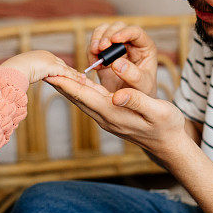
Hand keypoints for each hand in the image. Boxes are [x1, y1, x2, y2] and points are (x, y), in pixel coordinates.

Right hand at [0, 50, 80, 83]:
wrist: (14, 68)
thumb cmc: (15, 70)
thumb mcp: (25, 69)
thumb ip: (30, 72)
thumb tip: (28, 76)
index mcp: (40, 55)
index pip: (55, 63)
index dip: (63, 69)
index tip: (69, 73)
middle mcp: (47, 55)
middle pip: (62, 65)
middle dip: (71, 71)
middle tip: (81, 77)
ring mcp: (50, 60)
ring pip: (66, 69)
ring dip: (75, 75)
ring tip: (83, 80)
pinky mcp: (52, 66)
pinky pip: (66, 73)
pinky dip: (74, 78)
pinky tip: (81, 81)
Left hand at [45, 74, 190, 161]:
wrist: (169, 144)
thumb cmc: (166, 126)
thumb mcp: (158, 111)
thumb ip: (137, 101)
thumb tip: (117, 94)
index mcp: (114, 113)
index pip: (84, 96)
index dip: (66, 84)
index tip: (50, 74)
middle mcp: (106, 117)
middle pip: (77, 98)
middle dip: (60, 83)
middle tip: (43, 69)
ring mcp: (107, 118)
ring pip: (82, 99)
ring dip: (67, 86)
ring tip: (54, 73)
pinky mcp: (111, 115)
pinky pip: (91, 101)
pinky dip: (80, 90)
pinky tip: (76, 82)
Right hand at [88, 22, 158, 97]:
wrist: (131, 102)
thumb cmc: (142, 92)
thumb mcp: (142, 86)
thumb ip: (133, 75)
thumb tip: (117, 63)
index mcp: (145, 47)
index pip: (136, 32)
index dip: (125, 32)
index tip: (114, 40)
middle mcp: (130, 43)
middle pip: (117, 27)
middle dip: (107, 35)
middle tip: (101, 48)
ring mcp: (115, 47)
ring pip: (103, 31)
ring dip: (96, 40)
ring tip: (95, 53)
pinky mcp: (104, 54)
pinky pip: (94, 45)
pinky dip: (90, 52)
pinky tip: (94, 64)